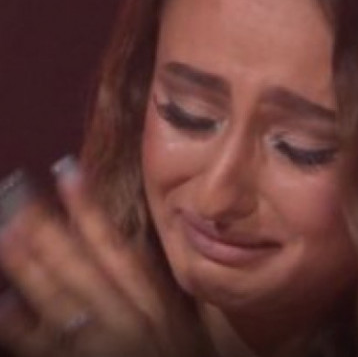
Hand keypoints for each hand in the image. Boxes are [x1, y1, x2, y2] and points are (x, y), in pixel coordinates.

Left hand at [0, 158, 209, 356]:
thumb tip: (131, 245)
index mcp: (154, 301)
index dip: (89, 208)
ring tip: (5, 233)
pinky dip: (22, 327)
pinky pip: (46, 347)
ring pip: (60, 299)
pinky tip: (2, 303)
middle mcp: (127, 318)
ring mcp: (102, 346)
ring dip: (29, 265)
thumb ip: (159, 286)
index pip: (116, 246)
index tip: (66, 172)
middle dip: (49, 228)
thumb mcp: (185, 320)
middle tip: (19, 196)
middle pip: (81, 265)